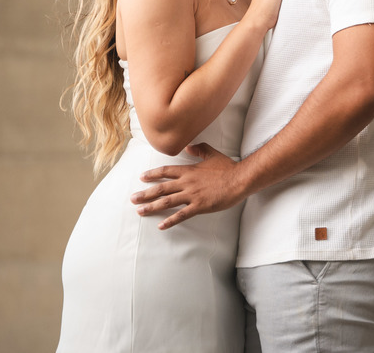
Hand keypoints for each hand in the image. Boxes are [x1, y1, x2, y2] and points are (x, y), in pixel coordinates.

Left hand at [131, 143, 245, 229]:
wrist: (239, 180)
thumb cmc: (228, 168)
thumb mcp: (212, 154)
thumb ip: (199, 150)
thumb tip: (188, 147)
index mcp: (189, 171)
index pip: (166, 171)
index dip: (153, 175)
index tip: (142, 178)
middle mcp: (187, 183)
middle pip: (161, 188)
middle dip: (145, 194)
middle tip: (133, 198)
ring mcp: (192, 195)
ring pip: (167, 202)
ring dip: (152, 207)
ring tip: (140, 211)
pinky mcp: (199, 206)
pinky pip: (181, 215)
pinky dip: (170, 221)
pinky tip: (161, 225)